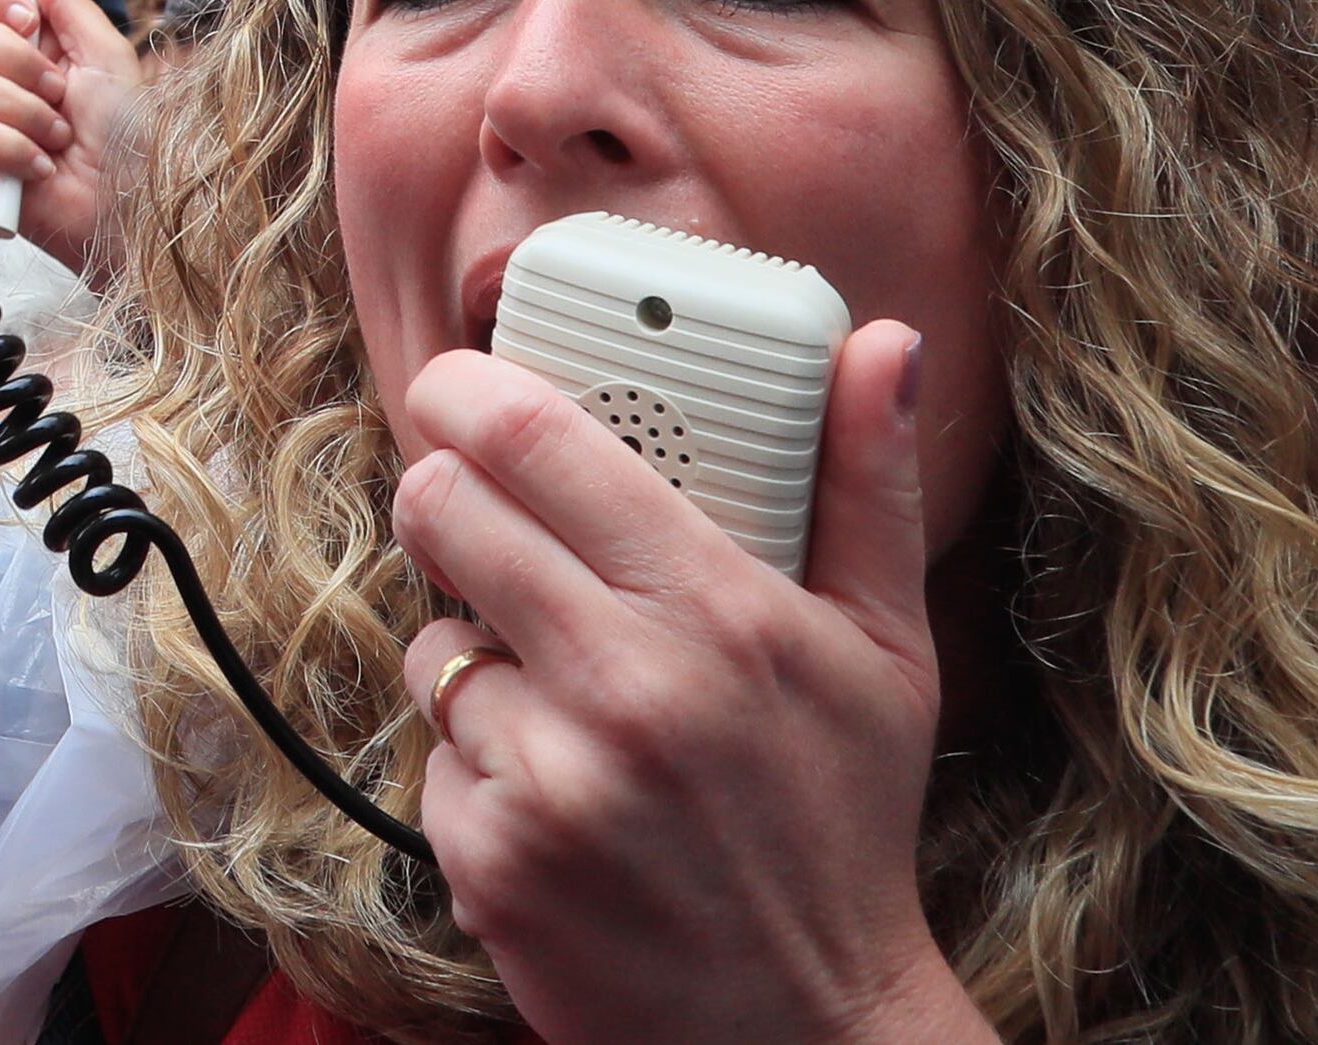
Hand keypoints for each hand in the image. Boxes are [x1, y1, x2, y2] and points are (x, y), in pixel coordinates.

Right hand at [0, 0, 141, 275]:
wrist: (131, 212)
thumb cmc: (133, 141)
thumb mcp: (109, 62)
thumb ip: (73, 7)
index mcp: (37, 48)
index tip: (28, 19)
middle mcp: (4, 79)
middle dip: (18, 63)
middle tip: (60, 92)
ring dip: (26, 113)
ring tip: (61, 138)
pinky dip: (13, 149)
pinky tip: (42, 168)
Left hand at [393, 330, 987, 1044]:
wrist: (805, 1030)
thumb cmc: (840, 827)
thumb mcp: (887, 654)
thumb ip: (866, 487)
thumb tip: (879, 342)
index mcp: (720, 612)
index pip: (530, 441)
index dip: (464, 393)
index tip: (455, 387)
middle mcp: (627, 685)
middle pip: (441, 510)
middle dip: (446, 500)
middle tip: (476, 519)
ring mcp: (551, 777)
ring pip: (430, 642)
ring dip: (473, 657)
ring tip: (562, 699)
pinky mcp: (489, 859)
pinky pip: (432, 753)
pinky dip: (477, 766)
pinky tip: (556, 795)